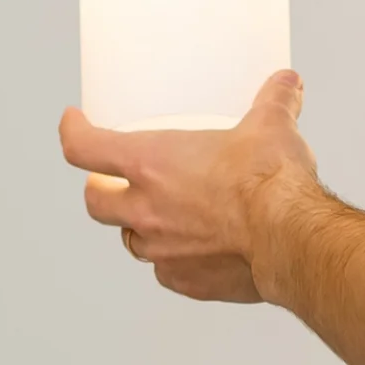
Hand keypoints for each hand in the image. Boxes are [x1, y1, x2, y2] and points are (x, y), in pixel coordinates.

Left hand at [58, 71, 319, 303]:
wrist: (292, 240)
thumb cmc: (270, 183)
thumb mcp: (270, 126)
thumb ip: (274, 101)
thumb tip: (287, 83)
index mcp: (150, 164)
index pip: (83, 148)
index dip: (72, 131)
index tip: (75, 122)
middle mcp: (146, 209)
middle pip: (95, 201)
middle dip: (99, 189)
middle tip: (114, 180)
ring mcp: (163, 250)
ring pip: (130, 240)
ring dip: (138, 226)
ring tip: (162, 214)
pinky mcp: (187, 281)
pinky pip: (167, 271)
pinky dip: (174, 259)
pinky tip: (196, 249)